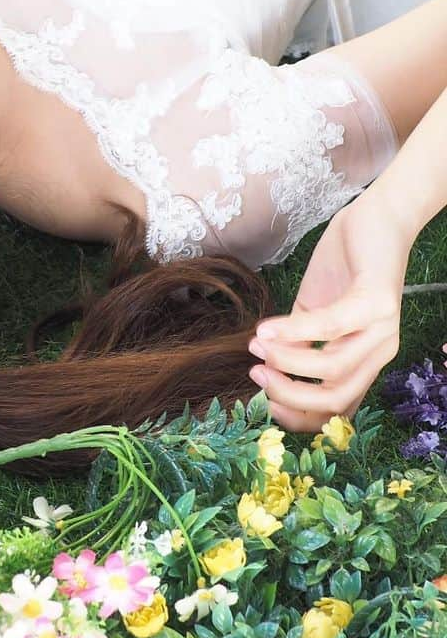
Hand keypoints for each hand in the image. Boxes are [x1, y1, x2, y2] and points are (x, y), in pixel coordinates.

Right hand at [248, 193, 413, 431]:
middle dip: (288, 394)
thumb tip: (265, 364)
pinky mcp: (377, 301)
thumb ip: (296, 340)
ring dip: (285, 360)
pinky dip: (293, 330)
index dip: (298, 417)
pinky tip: (264, 327)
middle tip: (255, 374)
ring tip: (255, 344)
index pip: (338, 409)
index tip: (261, 404)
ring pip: (333, 368)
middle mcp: (379, 352)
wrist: (374, 220)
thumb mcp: (312, 311)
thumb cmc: (342, 266)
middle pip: (336, 398)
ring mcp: (382, 329)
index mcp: (364, 360)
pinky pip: (332, 325)